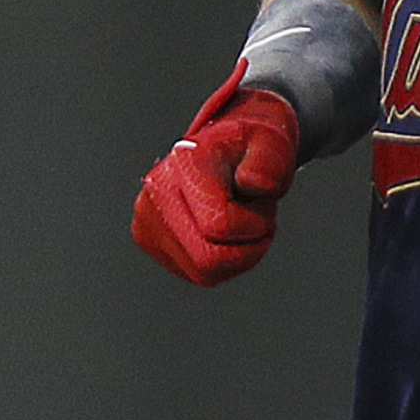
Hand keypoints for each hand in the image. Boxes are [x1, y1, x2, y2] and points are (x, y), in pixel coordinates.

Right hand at [130, 74, 298, 284]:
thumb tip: (254, 183)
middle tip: (258, 220)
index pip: (220, 225)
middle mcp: (157, 190)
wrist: (224, 150)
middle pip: (208, 259)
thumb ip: (269, 162)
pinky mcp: (148, 238)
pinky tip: (224, 233)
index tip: (261, 202)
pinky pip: (197, 274)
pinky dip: (223, 263)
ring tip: (239, 222)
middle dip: (247, 248)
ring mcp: (147, 217)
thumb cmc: (250, 149)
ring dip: (236, 256)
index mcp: (185, 163)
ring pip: (203, 273)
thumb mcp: (272, 145)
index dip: (254, 225)